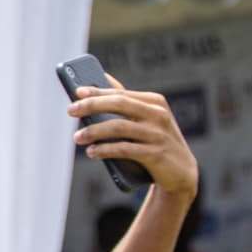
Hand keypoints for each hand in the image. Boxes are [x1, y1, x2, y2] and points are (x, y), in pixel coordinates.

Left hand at [68, 73, 198, 201]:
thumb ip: (127, 102)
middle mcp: (158, 115)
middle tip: (70, 110)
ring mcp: (158, 134)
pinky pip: (124, 149)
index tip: (76, 92)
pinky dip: (104, 150)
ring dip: (93, 131)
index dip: (97, 92)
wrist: (180, 172)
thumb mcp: (146, 119)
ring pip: (119, 127)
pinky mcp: (156, 154)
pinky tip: (91, 152)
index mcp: (155, 102)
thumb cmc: (155, 141)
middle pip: (119, 104)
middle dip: (92, 105)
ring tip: (76, 137)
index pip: (121, 94)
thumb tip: (101, 79)